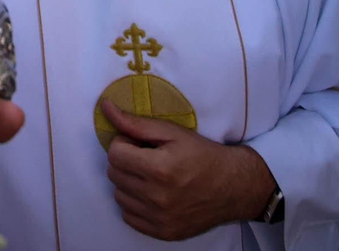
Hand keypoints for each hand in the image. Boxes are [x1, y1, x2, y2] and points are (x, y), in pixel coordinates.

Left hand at [100, 100, 275, 240]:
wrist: (233, 186)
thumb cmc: (202, 154)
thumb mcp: (172, 133)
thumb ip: (135, 123)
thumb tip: (105, 107)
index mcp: (160, 169)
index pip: (114, 154)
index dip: (124, 144)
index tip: (139, 144)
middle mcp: (158, 197)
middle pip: (114, 175)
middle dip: (125, 162)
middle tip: (146, 158)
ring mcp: (161, 218)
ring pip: (119, 196)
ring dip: (128, 184)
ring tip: (150, 176)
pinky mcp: (163, 232)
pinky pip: (129, 216)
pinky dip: (135, 204)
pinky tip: (152, 194)